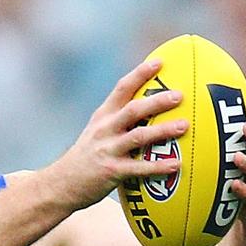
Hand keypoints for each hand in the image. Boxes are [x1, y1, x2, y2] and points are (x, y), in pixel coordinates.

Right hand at [51, 59, 187, 208]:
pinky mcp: (112, 171)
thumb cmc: (86, 157)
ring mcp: (108, 150)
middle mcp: (104, 130)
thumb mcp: (96, 132)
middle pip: (133, 110)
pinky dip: (159, 167)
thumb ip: (117, 120)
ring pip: (138, 136)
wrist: (61, 183)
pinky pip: (139, 168)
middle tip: (179, 96)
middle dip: (157, 101)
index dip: (140, 74)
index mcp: (102, 117)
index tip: (159, 62)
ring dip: (162, 130)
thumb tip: (149, 109)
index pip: (121, 89)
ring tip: (183, 126)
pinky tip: (176, 165)